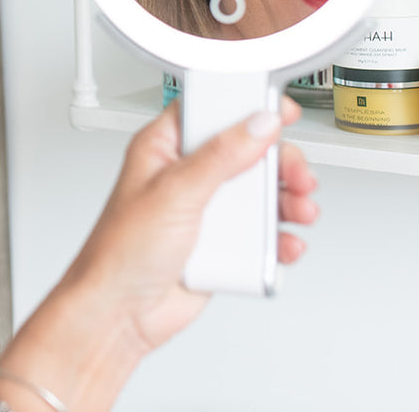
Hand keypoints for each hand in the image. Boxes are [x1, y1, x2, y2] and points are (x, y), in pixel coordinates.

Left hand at [63, 97, 316, 353]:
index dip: (246, 105)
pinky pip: (261, 233)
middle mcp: (187, 174)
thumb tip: (257, 124)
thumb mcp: (175, 192)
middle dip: (279, 161)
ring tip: (299, 210)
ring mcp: (206, 209)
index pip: (211, 110)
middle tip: (296, 174)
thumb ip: (220, 156)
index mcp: (165, 148)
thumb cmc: (120, 252)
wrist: (119, 314)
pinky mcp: (221, 244)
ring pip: (260, 192)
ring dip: (286, 200)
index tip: (278, 108)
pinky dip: (278, 237)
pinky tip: (284, 243)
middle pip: (248, 150)